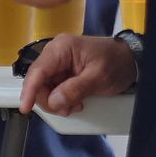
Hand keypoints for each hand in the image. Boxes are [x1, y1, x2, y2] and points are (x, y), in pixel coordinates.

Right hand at [18, 35, 137, 115]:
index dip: (30, 91)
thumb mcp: (98, 78)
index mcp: (62, 48)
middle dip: (50, 99)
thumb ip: (75, 89)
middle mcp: (56, 53)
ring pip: (45, 88)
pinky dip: (61, 99)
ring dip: (56, 101)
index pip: (38, 70)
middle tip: (68, 108)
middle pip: (39, 82)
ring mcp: (59, 62)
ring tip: (76, 104)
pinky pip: (54, 88)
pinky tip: (74, 101)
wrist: (130, 60)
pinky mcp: (63, 71)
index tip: (26, 108)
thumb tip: (54, 101)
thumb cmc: (116, 62)